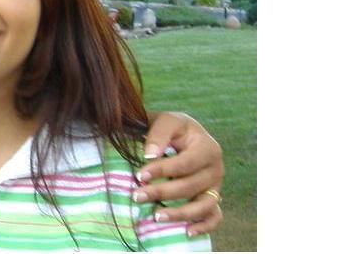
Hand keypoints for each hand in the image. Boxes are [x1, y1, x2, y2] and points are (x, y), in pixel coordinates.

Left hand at [135, 111, 223, 235]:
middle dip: (162, 192)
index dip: (163, 171)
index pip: (185, 164)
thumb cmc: (173, 128)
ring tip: (156, 216)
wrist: (181, 134)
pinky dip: (203, 226)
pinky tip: (186, 231)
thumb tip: (150, 156)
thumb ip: (158, 135)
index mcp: (208, 147)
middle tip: (137, 195)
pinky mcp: (213, 198)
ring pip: (202, 205)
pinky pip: (214, 217)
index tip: (140, 175)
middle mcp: (216, 168)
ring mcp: (216, 186)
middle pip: (190, 186)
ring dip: (179, 213)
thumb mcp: (166, 121)